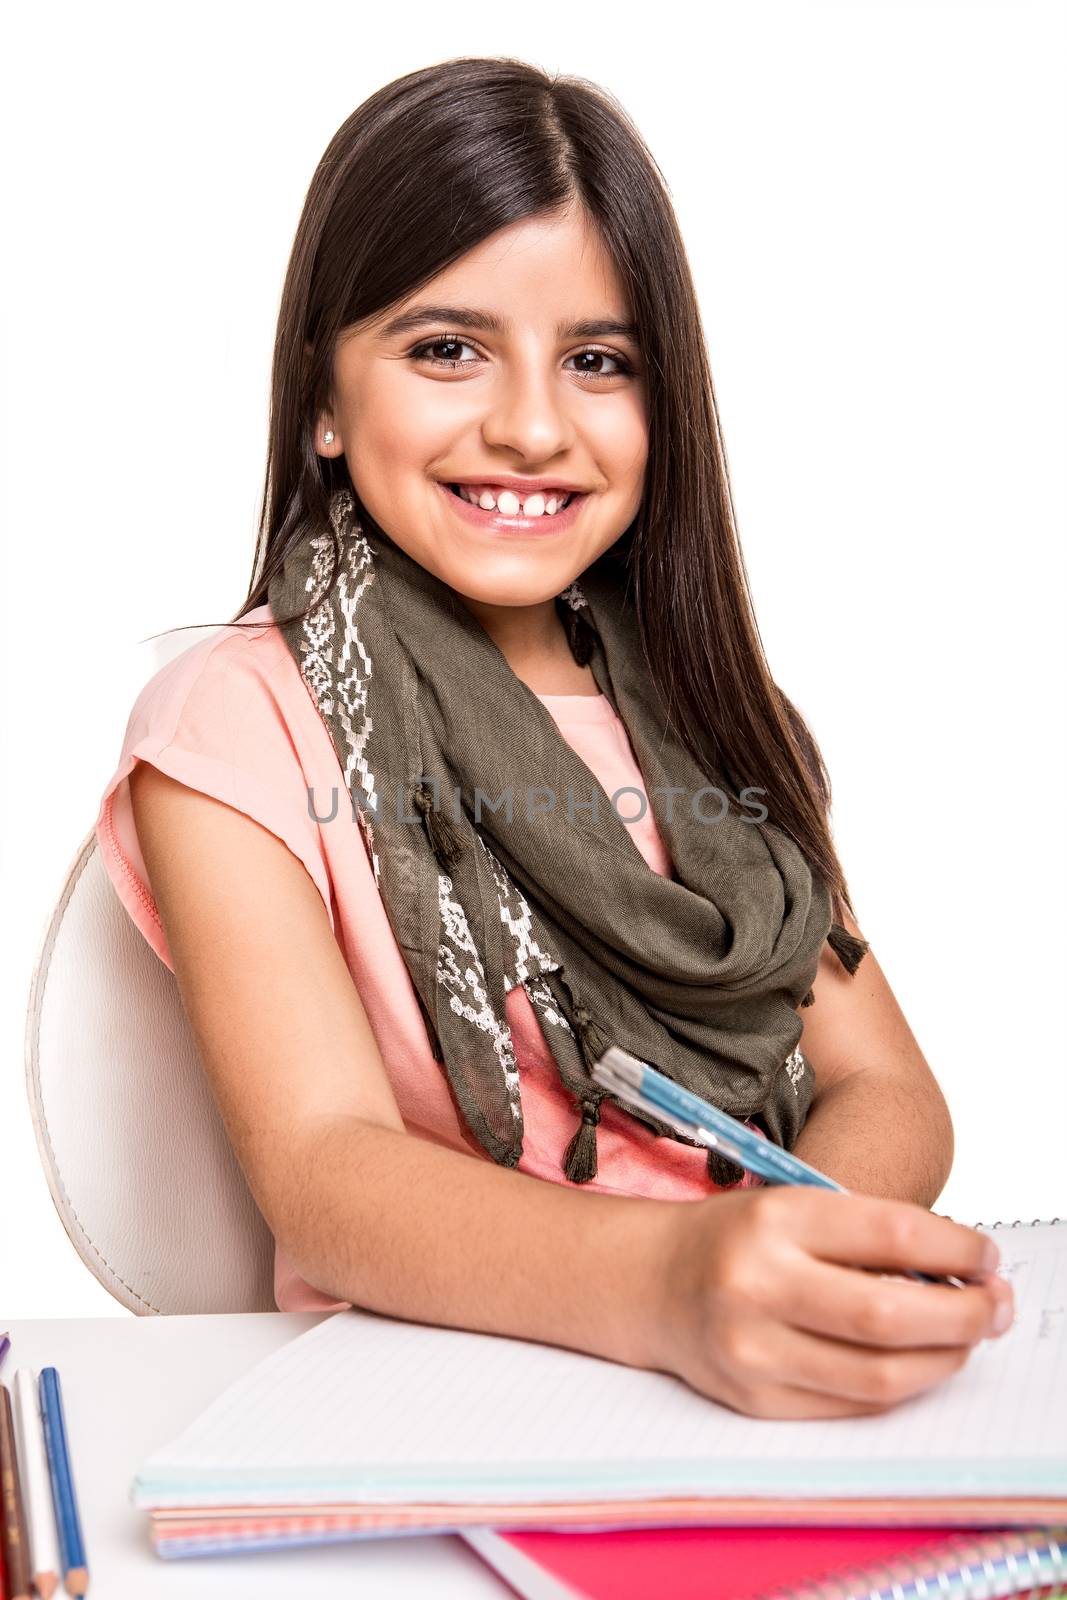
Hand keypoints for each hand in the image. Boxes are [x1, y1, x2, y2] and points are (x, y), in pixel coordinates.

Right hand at [653, 1186, 1013, 1417]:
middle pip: (891, 1315)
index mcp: (773, 1219)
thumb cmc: (736, 1237)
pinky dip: (900, 1384)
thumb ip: (868, 1236)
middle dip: (966, 1314)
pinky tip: (916, 1360)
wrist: (648, 1280)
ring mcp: (753, 1349)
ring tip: (966, 1337)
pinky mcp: (755, 1399)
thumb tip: (963, 1273)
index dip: (958, 1247)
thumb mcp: (793, 1207)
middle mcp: (757, 1284)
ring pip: (881, 1374)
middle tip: (997, 1306)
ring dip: (944, 1358)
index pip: (892, 1232)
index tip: (988, 1255)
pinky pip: (852, 1404)